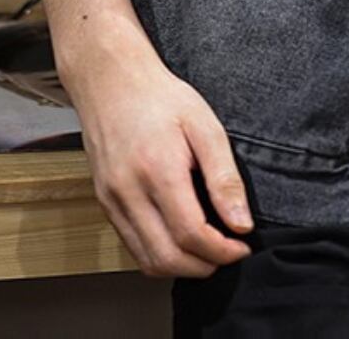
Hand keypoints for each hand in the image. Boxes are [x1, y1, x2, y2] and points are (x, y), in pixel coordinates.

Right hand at [59, 29, 254, 278]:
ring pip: (146, 260)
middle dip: (204, 266)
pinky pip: (132, 245)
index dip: (222, 251)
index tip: (243, 246)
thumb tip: (241, 223)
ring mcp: (112, 201)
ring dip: (182, 267)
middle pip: (167, 258)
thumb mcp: (205, 125)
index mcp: (158, 170)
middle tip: (229, 253)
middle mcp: (129, 192)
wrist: (112, 81)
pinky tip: (180, 239)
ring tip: (208, 250)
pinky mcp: (105, 203)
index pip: (191, 234)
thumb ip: (224, 177)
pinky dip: (159, 254)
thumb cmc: (162, 98)